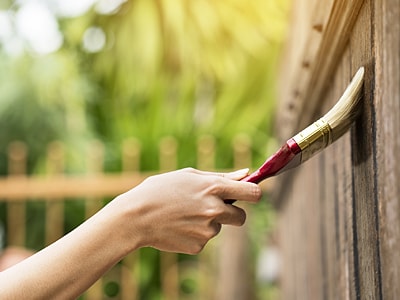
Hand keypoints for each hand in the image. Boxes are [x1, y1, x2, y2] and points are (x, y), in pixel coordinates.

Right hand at [115, 168, 261, 253]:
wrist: (135, 217)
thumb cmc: (160, 190)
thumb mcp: (189, 175)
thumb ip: (221, 176)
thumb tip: (246, 174)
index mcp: (214, 188)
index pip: (253, 193)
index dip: (254, 194)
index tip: (249, 194)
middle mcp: (215, 210)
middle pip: (242, 217)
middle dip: (232, 213)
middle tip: (211, 208)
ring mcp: (207, 231)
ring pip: (218, 227)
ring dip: (208, 222)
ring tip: (183, 214)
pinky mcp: (198, 246)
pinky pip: (204, 239)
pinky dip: (195, 234)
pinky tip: (178, 226)